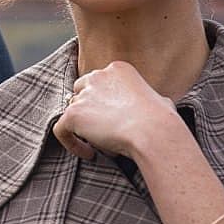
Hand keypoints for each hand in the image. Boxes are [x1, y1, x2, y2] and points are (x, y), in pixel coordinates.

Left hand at [53, 60, 177, 159]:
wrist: (152, 131)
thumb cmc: (163, 120)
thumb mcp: (162, 101)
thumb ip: (152, 99)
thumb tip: (162, 105)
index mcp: (118, 69)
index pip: (100, 81)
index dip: (103, 100)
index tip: (113, 119)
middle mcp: (98, 76)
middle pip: (81, 90)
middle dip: (88, 108)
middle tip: (101, 130)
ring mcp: (84, 94)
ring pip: (73, 110)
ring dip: (82, 127)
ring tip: (99, 145)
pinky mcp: (73, 114)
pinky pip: (61, 129)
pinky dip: (70, 142)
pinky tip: (88, 154)